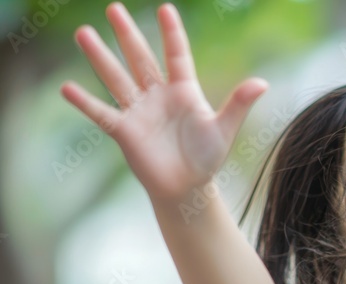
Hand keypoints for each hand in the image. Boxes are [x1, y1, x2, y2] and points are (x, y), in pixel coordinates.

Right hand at [60, 2, 267, 203]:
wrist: (188, 188)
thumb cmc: (207, 158)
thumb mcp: (225, 129)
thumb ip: (239, 104)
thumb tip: (262, 83)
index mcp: (184, 91)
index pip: (177, 55)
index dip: (172, 33)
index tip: (165, 8)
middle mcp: (158, 96)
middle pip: (140, 58)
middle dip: (127, 34)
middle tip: (113, 8)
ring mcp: (139, 112)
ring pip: (116, 78)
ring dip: (100, 57)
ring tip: (83, 33)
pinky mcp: (125, 131)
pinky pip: (102, 113)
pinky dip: (85, 103)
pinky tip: (66, 88)